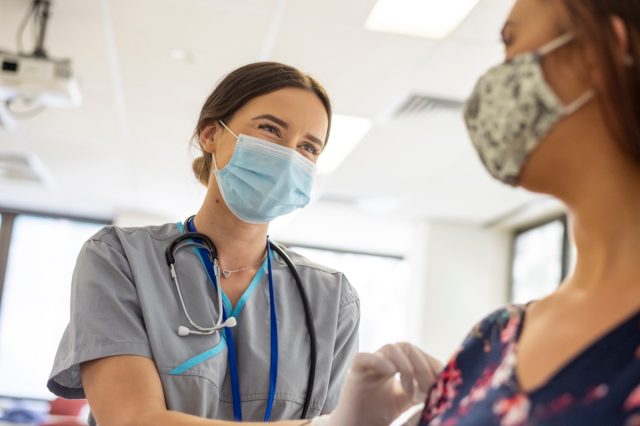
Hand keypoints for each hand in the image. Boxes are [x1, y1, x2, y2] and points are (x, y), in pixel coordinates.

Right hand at [327, 342, 441, 425]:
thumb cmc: (377, 416)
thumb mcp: (406, 401)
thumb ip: (421, 390)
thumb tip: (443, 384)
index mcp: (395, 366)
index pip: (416, 353)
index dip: (431, 363)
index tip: (442, 381)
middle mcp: (382, 362)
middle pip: (406, 347)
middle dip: (422, 365)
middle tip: (429, 387)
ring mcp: (368, 366)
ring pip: (390, 348)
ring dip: (405, 366)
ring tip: (409, 389)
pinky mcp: (355, 373)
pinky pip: (364, 357)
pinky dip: (380, 361)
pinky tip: (392, 374)